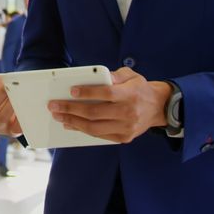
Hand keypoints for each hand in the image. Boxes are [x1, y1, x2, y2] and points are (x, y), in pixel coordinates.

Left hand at [47, 67, 170, 143]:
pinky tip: (71, 124)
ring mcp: (126, 127)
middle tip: (54, 106)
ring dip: (73, 122)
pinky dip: (83, 130)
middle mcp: (128, 112)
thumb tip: (97, 77)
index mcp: (130, 94)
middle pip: (95, 113)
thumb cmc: (139, 88)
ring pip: (94, 128)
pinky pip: (99, 135)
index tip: (71, 91)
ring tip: (59, 116)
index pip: (106, 94)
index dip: (88, 93)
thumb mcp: (131, 75)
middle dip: (71, 109)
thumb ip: (115, 75)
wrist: (159, 107)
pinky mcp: (124, 138)